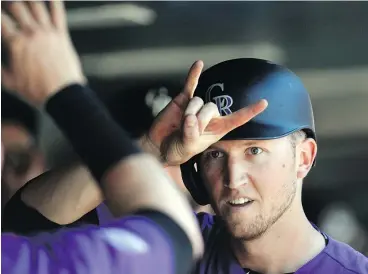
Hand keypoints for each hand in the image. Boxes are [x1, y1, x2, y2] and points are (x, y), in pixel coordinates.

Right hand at [1, 1, 84, 105]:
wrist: (63, 96)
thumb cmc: (38, 92)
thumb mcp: (10, 82)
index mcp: (16, 44)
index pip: (0, 20)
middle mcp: (31, 34)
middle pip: (17, 6)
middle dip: (10, 4)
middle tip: (9, 6)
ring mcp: (48, 33)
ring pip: (36, 5)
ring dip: (29, 0)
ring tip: (25, 0)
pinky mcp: (62, 36)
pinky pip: (58, 13)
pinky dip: (55, 2)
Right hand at [144, 61, 267, 165]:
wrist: (160, 145)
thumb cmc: (177, 150)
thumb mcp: (187, 146)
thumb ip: (190, 134)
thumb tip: (190, 117)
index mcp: (217, 129)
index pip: (237, 119)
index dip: (250, 111)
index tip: (264, 102)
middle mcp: (210, 117)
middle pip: (212, 108)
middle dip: (199, 119)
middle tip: (188, 130)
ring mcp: (197, 106)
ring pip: (198, 101)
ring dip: (189, 112)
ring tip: (180, 123)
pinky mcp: (183, 100)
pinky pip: (190, 85)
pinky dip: (193, 74)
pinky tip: (198, 63)